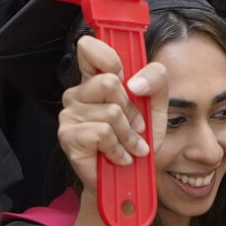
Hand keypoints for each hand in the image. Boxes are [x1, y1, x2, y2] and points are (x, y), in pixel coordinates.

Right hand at [55, 36, 160, 192]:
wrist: (131, 178)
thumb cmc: (138, 139)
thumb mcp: (157, 106)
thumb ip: (156, 81)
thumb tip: (135, 82)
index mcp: (96, 79)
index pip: (88, 48)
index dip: (108, 57)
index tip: (123, 76)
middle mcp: (79, 93)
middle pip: (109, 83)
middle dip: (131, 110)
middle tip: (135, 127)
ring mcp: (70, 114)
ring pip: (111, 112)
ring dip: (128, 135)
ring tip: (129, 146)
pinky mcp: (68, 135)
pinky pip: (102, 133)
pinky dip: (118, 148)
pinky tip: (118, 156)